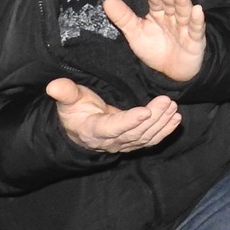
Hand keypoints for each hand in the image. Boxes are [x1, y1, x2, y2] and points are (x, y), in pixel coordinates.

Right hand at [45, 78, 180, 152]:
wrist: (79, 130)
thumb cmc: (75, 112)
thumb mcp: (68, 101)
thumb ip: (65, 93)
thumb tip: (53, 85)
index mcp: (94, 130)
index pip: (114, 127)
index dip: (129, 121)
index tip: (145, 111)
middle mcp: (111, 141)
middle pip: (135, 132)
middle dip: (153, 118)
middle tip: (167, 102)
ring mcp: (123, 144)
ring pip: (145, 137)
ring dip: (161, 124)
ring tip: (173, 108)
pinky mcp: (133, 143)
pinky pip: (150, 141)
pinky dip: (165, 132)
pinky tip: (175, 120)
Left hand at [102, 0, 205, 81]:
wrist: (173, 71)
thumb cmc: (155, 49)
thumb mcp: (136, 34)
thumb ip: (123, 18)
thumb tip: (107, 1)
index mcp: (158, 14)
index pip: (156, 2)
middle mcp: (172, 17)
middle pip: (170, 4)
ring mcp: (185, 27)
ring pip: (184, 12)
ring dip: (182, 1)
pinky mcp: (196, 39)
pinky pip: (196, 28)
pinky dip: (197, 19)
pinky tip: (197, 10)